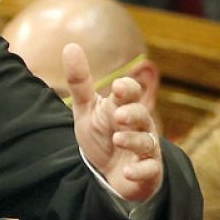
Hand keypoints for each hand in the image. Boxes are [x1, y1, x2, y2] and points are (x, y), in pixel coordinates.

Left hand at [64, 43, 162, 202]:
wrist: (111, 173)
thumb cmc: (101, 136)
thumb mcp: (87, 110)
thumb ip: (80, 82)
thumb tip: (70, 46)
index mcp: (125, 108)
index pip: (131, 94)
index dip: (126, 90)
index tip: (116, 87)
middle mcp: (139, 126)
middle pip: (142, 115)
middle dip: (132, 113)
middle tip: (118, 115)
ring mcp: (146, 150)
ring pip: (147, 142)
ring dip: (133, 141)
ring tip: (117, 139)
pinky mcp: (148, 172)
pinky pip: (150, 170)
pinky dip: (139, 171)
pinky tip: (127, 171)